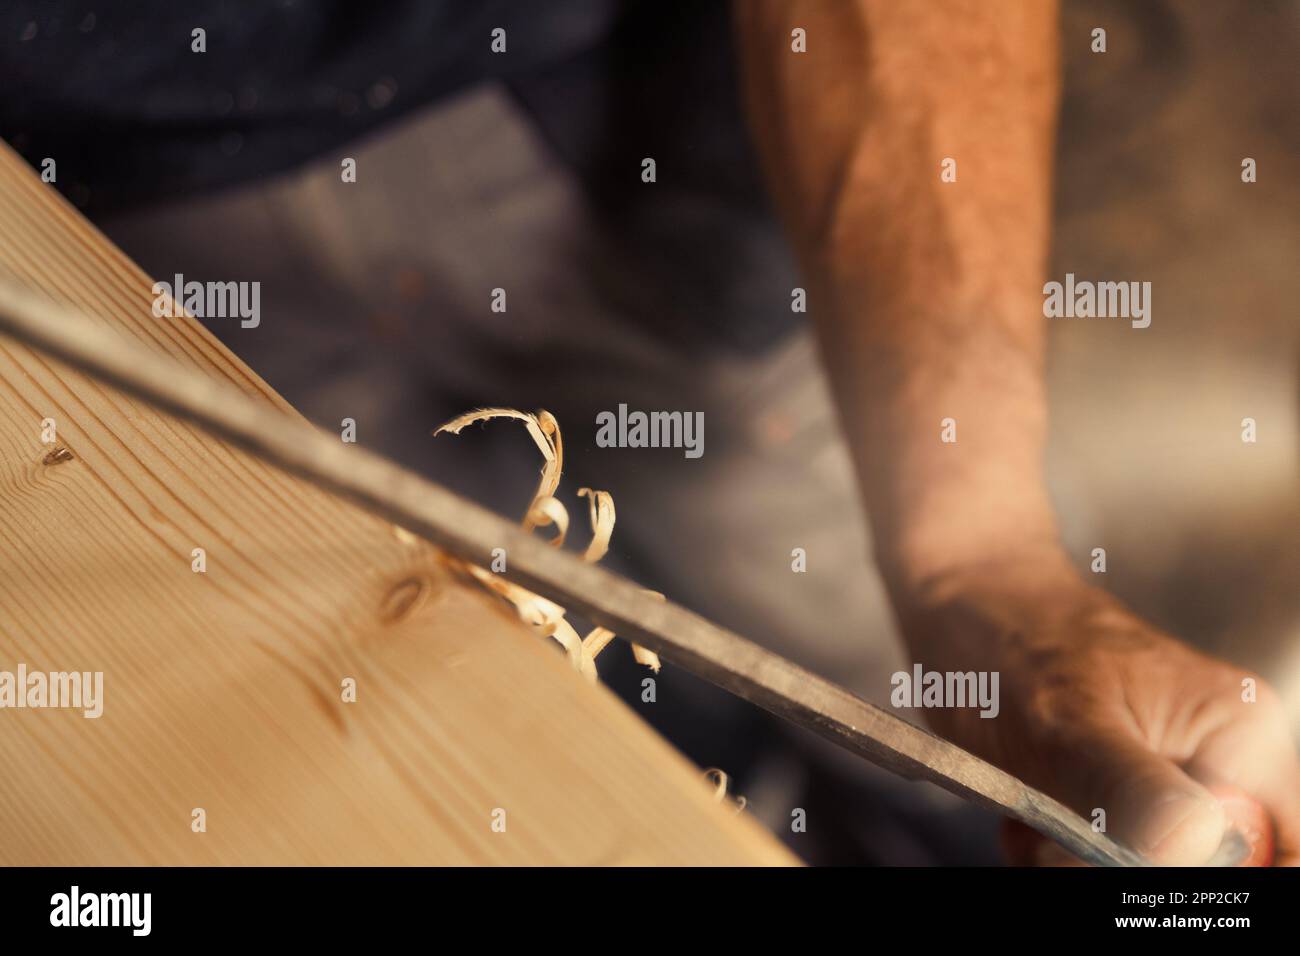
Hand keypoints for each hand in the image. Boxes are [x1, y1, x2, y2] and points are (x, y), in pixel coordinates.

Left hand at [892, 545, 1298, 864]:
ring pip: (1147, 868)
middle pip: (1205, 868)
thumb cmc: (1010, 642)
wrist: (955, 608)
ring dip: (1078, 863)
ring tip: (1037, 814)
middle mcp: (1218, 764)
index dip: (1206, 871)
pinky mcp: (1117, 800)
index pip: (1272, 851)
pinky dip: (1057, 856)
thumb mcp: (1067, 723)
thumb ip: (1134, 790)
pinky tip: (1027, 820)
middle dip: (1128, 866)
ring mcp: (1166, 784)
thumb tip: (1195, 844)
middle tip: (1062, 832)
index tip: (1133, 857)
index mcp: (1240, 736)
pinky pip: (1102, 862)